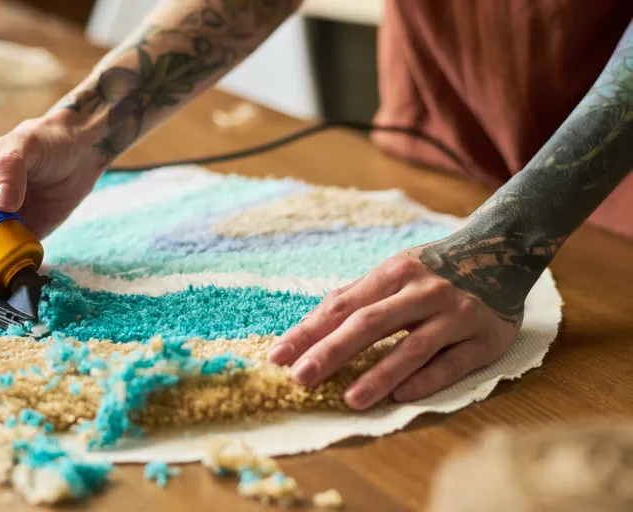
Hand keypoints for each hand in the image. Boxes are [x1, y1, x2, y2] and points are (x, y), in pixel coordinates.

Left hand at [267, 246, 520, 409]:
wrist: (503, 250)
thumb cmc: (434, 269)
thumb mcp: (395, 272)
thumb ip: (355, 298)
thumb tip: (307, 329)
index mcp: (394, 272)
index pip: (342, 306)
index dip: (308, 332)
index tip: (278, 356)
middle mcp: (424, 290)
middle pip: (371, 323)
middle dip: (332, 352)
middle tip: (300, 378)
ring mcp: (456, 313)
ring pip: (413, 347)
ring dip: (379, 375)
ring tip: (349, 399)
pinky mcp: (485, 337)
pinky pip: (452, 363)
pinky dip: (425, 379)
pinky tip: (400, 396)